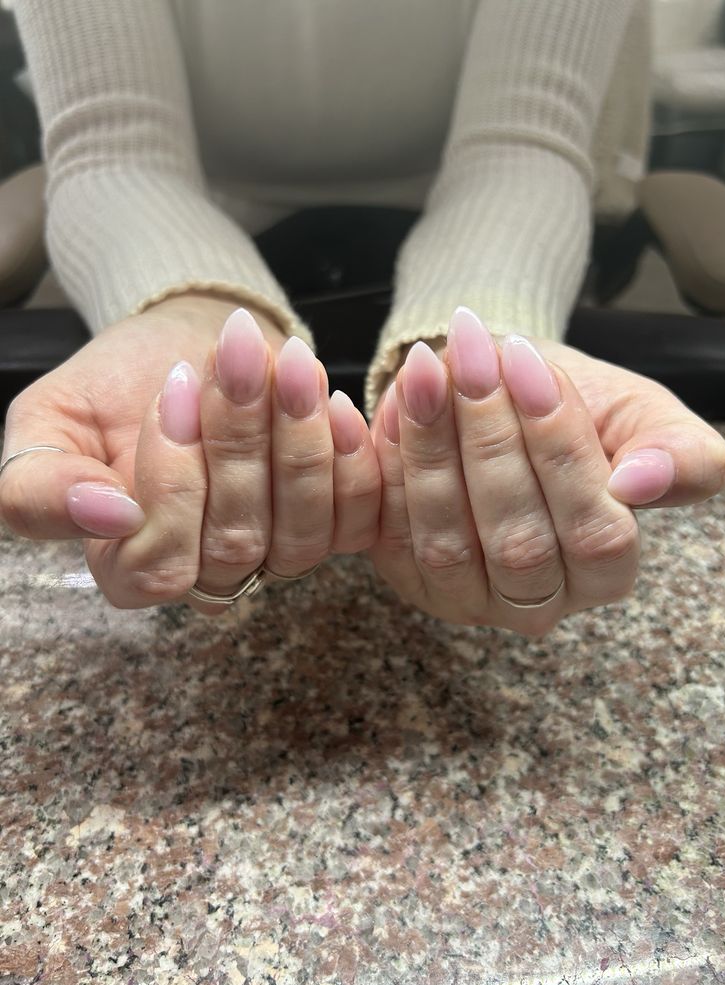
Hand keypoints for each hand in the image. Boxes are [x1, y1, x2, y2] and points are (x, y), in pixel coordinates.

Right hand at [0, 293, 380, 612]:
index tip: (174, 389)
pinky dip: (351, 459)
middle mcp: (209, 573)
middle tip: (232, 356)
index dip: (170, 483)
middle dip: (237, 442)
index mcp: (130, 565)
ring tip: (288, 364)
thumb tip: (106, 515)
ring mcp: (276, 554)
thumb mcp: (47, 422)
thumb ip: (39, 486)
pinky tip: (334, 400)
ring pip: (301, 533)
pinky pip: (356, 518)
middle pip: (236, 543)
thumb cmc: (115, 384)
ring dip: (298, 443)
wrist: (186, 342)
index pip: (157, 566)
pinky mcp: (332, 523)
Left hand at [367, 307, 724, 635]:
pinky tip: (376, 403)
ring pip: (444, 539)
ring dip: (430, 448)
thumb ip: (679, 454)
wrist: (506, 398)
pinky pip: (384, 527)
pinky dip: (376, 464)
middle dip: (490, 439)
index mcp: (605, 574)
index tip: (532, 367)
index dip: (561, 450)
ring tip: (425, 369)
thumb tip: (641, 482)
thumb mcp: (645, 419)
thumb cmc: (583, 412)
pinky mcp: (403, 572)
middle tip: (472, 356)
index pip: (595, 533)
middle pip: (516, 540)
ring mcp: (462, 596)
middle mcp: (534, 602)